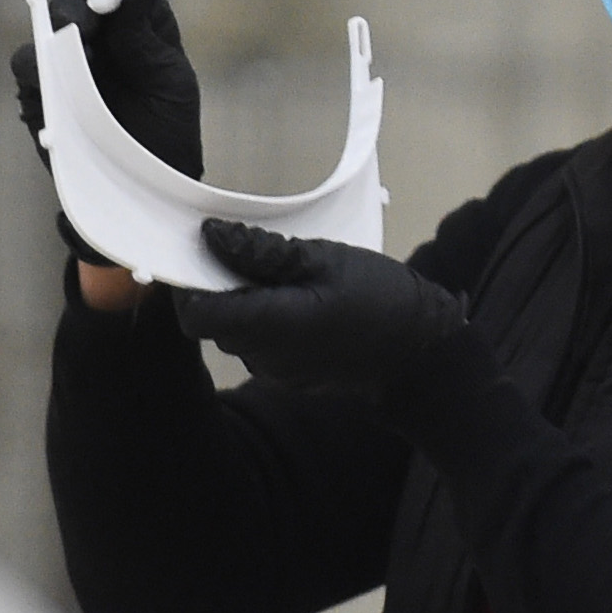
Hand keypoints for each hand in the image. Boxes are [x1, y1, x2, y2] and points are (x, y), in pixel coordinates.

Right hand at [9, 0, 203, 276]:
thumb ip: (143, 37)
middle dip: (79, 4)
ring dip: (59, 34)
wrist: (141, 190)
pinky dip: (39, 69)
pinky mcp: (42, 86)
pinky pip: (27, 65)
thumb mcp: (167, 83)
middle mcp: (103, 30)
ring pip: (46, 22)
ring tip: (79, 59)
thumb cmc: (165, 132)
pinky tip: (59, 85)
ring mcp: (68, 56)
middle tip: (85, 29)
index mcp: (142, 18)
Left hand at [164, 221, 472, 395]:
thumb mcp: (323, 258)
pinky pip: (257, 345)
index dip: (190, 281)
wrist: (421, 353)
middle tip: (253, 253)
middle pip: (213, 321)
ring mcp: (275, 372)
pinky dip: (264, 320)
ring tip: (284, 277)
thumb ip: (260, 251)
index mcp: (273, 326)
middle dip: (220, 285)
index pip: (196, 313)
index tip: (206, 249)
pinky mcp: (287, 376)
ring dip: (244, 302)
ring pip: (234, 332)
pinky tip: (298, 302)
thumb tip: (211, 236)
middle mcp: (265, 357)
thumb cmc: (380, 298)